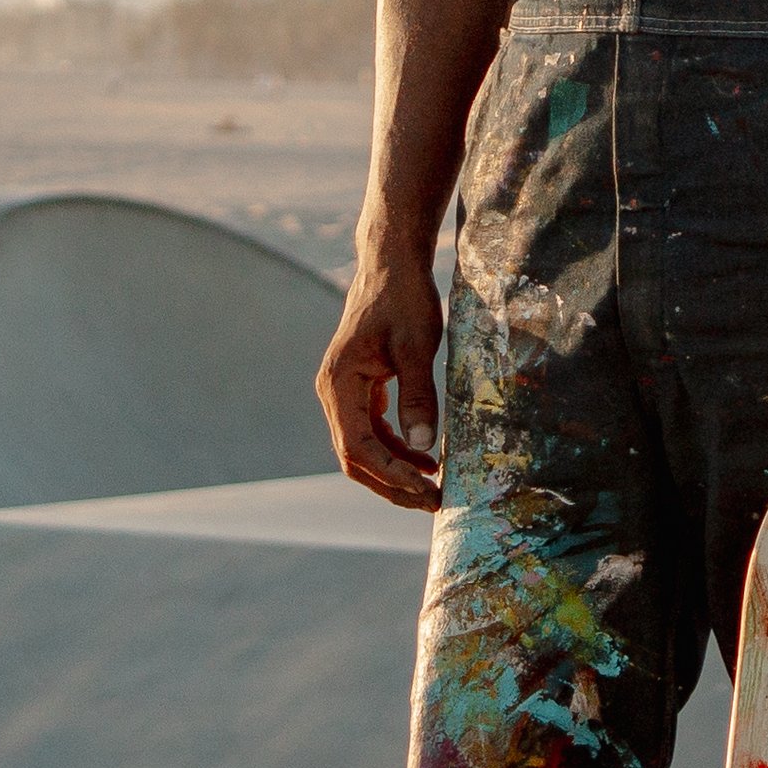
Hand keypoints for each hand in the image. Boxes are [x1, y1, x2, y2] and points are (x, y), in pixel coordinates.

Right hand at [316, 257, 444, 507]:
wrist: (391, 265)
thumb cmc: (404, 299)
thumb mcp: (418, 346)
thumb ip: (418, 396)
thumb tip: (422, 447)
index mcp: (339, 384)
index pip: (357, 447)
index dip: (391, 474)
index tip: (426, 490)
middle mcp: (333, 393)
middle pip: (354, 457)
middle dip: (392, 484)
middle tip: (433, 502)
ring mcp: (344, 392)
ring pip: (363, 448)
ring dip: (395, 471)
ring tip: (434, 488)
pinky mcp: (360, 389)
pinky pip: (372, 431)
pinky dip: (396, 449)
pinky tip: (425, 459)